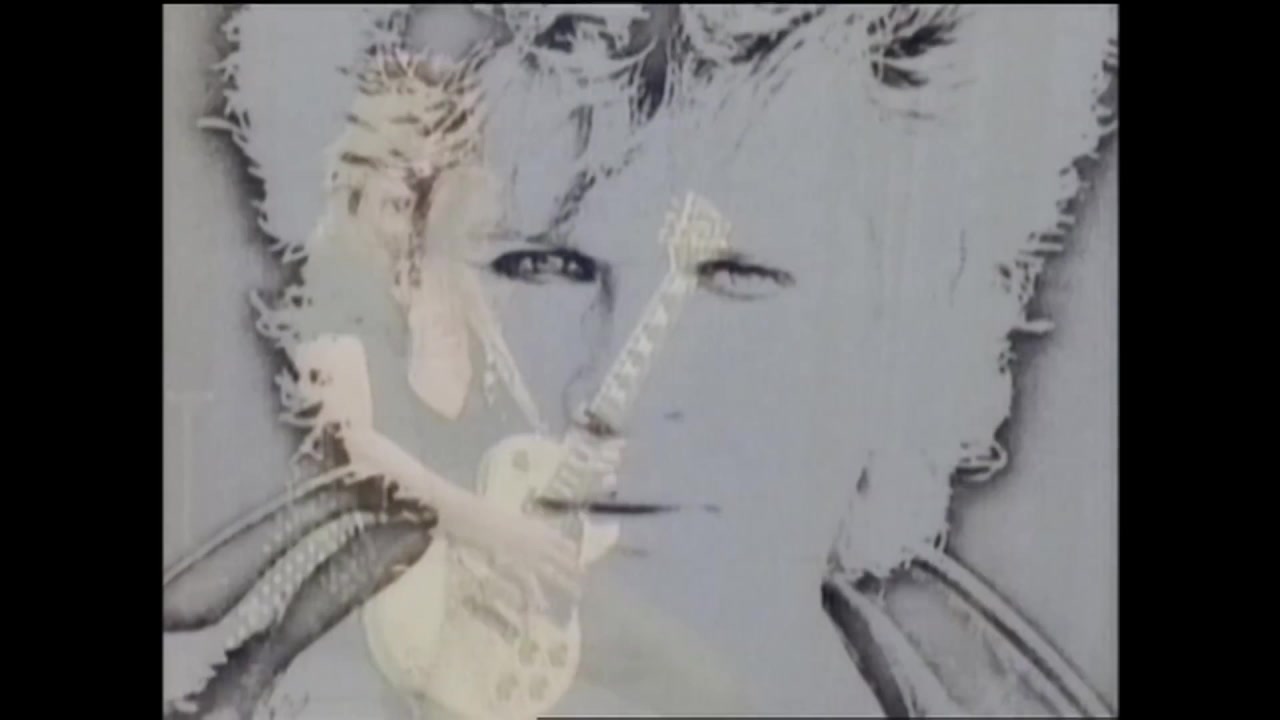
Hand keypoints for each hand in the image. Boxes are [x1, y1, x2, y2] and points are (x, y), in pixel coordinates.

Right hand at [457, 500, 581, 597]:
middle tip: (584, 575)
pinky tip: (542, 608)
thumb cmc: (492, 515)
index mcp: (538, 529)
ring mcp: (532, 558)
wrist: (484, 522)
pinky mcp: (520, 570)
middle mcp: (540, 543)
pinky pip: (531, 586)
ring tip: (577, 595)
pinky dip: (536, 598)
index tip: (576, 553)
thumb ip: (521, 524)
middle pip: (562, 558)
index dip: (569, 548)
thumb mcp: (512, 516)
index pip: (560, 540)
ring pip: (553, 573)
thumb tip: (522, 525)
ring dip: (565, 584)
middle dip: (573, 567)